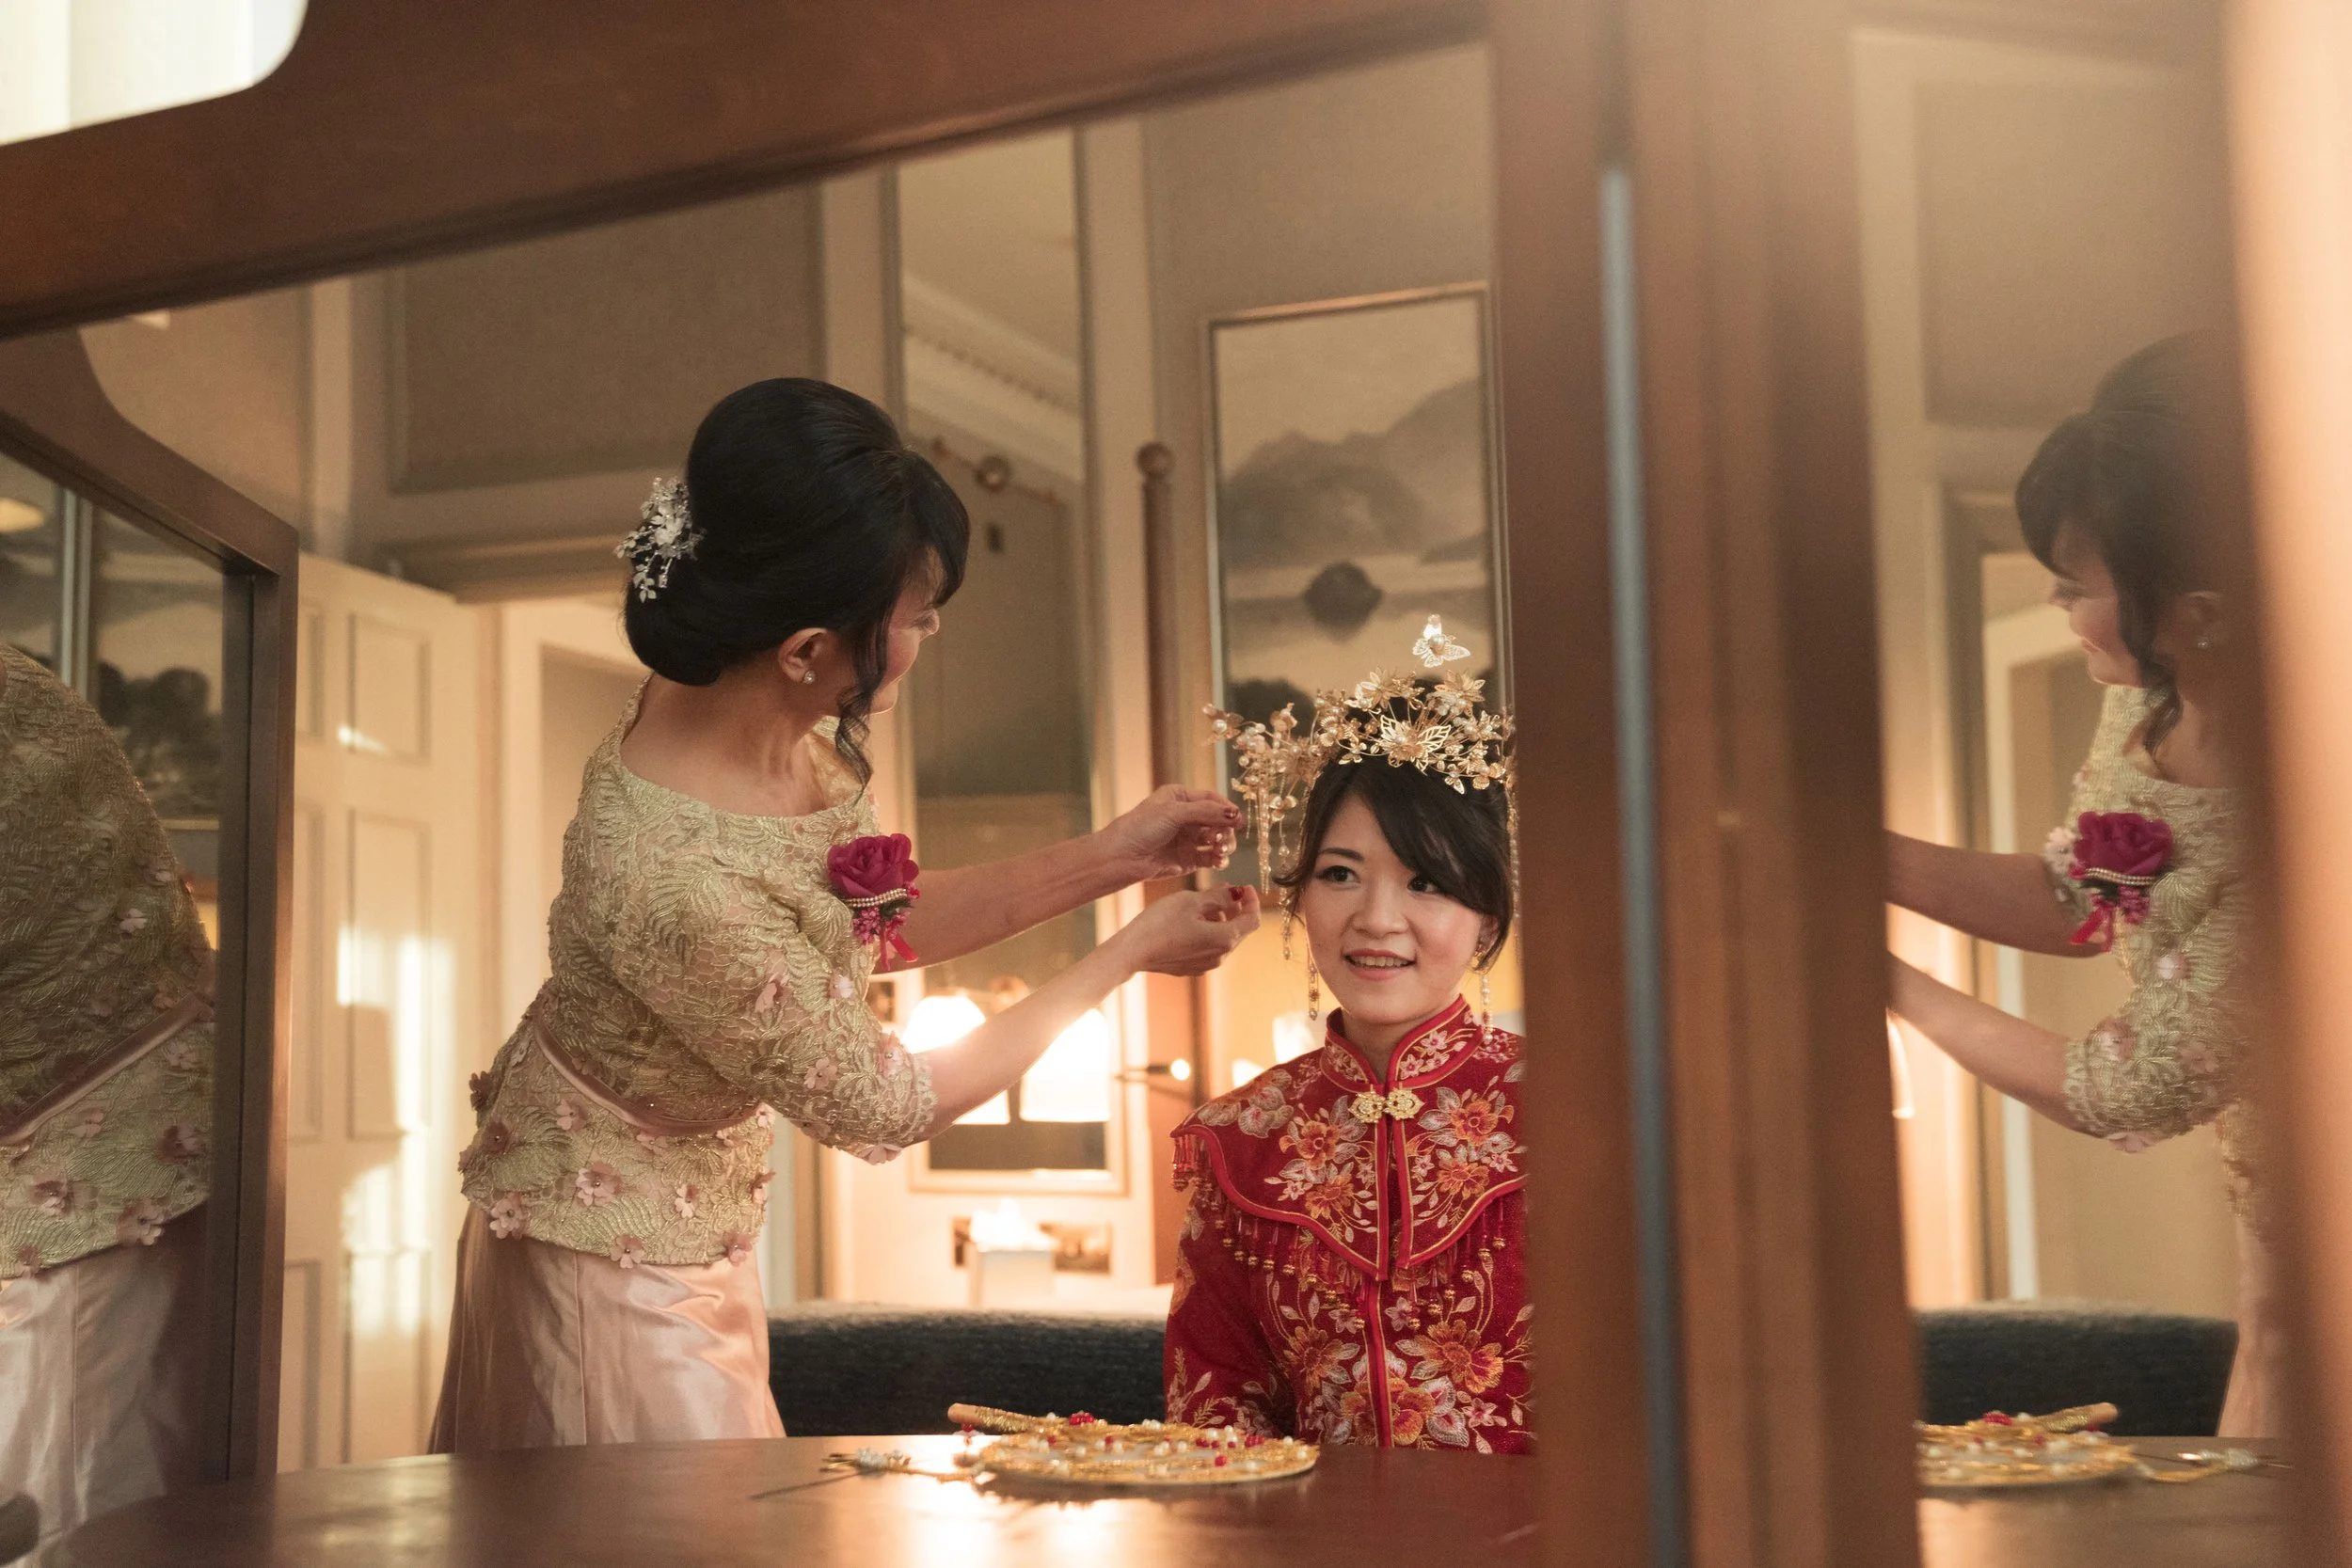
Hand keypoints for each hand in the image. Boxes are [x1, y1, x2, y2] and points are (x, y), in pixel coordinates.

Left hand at [1098, 786, 1240, 883]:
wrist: (1120, 857)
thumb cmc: (1140, 828)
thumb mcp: (1174, 813)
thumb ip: (1206, 812)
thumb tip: (1235, 814)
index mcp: (1180, 798)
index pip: (1212, 799)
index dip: (1227, 809)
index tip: (1238, 821)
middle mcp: (1186, 817)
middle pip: (1218, 820)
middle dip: (1224, 829)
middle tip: (1221, 839)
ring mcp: (1188, 839)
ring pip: (1216, 840)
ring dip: (1223, 845)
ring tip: (1219, 851)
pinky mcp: (1187, 860)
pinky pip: (1210, 858)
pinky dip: (1217, 859)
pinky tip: (1218, 861)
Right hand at [1114, 885, 1260, 976]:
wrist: (1132, 952)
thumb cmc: (1160, 923)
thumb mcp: (1191, 901)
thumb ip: (1218, 896)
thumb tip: (1235, 893)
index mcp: (1225, 939)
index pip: (1253, 919)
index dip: (1253, 901)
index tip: (1245, 887)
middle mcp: (1220, 956)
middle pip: (1239, 930)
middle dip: (1236, 909)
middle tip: (1224, 890)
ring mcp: (1206, 965)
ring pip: (1223, 938)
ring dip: (1220, 919)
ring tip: (1203, 903)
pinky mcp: (1191, 968)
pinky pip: (1208, 947)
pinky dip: (1208, 931)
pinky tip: (1191, 920)